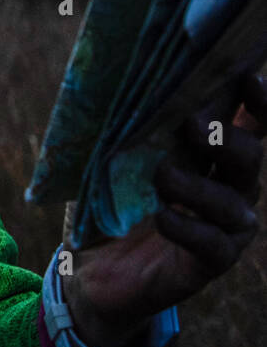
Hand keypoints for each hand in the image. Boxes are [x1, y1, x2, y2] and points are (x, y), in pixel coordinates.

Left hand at [61, 69, 265, 346]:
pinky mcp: (208, 263)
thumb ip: (125, 126)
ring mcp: (224, 228)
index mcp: (209, 156)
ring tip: (162, 177)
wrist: (95, 271)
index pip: (247, 122)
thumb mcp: (111, 159)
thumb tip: (116, 78)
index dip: (256, 101)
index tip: (248, 75)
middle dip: (226, 137)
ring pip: (234, 202)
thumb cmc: (108, 204)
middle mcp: (228, 188)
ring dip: (197, 185)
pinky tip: (163, 216)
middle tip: (190, 125)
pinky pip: (214, 244)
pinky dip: (188, 226)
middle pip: (249, 156)